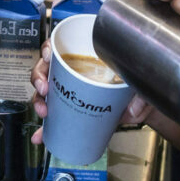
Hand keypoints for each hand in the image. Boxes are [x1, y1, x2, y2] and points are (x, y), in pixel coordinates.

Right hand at [29, 40, 154, 144]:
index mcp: (85, 56)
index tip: (49, 57)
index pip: (60, 45)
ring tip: (44, 113)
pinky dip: (44, 128)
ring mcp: (70, 92)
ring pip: (45, 93)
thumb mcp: (140, 84)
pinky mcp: (71, 112)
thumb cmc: (137, 87)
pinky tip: (41, 135)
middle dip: (39, 78)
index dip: (49, 49)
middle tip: (44, 90)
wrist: (140, 107)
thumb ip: (140, 93)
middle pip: (46, 68)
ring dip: (39, 102)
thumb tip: (131, 109)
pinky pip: (53, 118)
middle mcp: (73, 72)